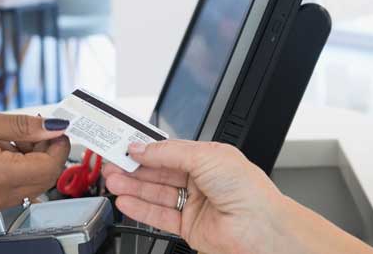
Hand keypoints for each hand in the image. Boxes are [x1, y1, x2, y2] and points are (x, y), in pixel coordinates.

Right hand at [0, 110, 70, 215]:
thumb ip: (18, 126)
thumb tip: (51, 127)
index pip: (50, 166)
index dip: (59, 145)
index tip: (55, 127)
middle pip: (43, 180)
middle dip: (46, 153)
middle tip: (32, 129)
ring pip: (28, 186)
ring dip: (29, 162)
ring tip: (4, 138)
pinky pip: (10, 191)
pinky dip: (12, 171)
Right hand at [101, 141, 295, 253]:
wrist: (261, 228)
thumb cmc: (248, 190)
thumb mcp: (205, 156)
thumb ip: (169, 152)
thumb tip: (142, 147)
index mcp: (208, 158)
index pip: (168, 150)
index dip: (145, 148)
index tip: (123, 144)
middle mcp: (201, 180)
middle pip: (158, 172)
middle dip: (134, 167)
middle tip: (112, 163)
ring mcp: (194, 204)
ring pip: (155, 194)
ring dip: (132, 187)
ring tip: (113, 181)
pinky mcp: (189, 227)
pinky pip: (159, 216)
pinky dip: (140, 208)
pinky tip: (126, 201)